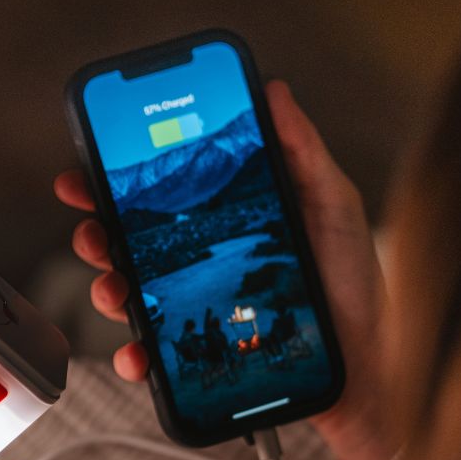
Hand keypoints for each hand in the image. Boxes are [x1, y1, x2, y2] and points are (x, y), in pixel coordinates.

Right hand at [55, 80, 393, 459]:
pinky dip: (134, 358)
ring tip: (114, 290)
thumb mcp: (333, 206)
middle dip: (95, 233)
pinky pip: (153, 358)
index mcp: (227, 220)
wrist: (371, 368)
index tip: (88, 166)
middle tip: (92, 229)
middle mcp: (205, 263)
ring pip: (129, 296)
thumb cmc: (356, 284)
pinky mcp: (202, 357)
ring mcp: (199, 309)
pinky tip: (138, 354)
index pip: (163, 195)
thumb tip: (272, 91)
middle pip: (130, 241)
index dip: (119, 179)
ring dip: (105, 290)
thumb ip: (302, 150)